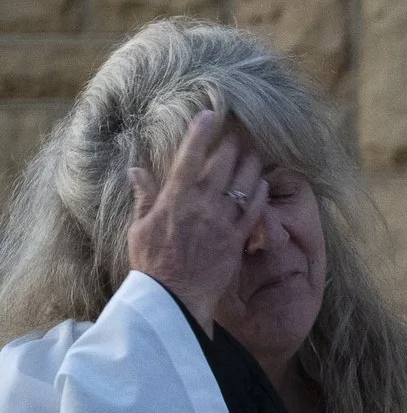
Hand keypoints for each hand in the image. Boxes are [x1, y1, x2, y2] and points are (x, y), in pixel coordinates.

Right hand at [125, 111, 266, 327]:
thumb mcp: (139, 228)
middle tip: (240, 132)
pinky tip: (264, 181)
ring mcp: (222, 220)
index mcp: (174, 200)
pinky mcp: (238, 237)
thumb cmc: (151, 264)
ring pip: (244, 183)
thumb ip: (144, 197)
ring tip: (255, 152)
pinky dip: (262, 192)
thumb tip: (135, 170)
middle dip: (233, 144)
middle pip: (223, 164)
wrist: (174, 298)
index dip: (201, 133)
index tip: (211, 115)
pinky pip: (256, 208)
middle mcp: (202, 205)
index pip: (189, 157)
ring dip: (251, 164)